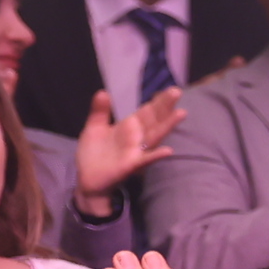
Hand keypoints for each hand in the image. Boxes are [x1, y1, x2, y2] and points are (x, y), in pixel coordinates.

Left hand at [74, 86, 185, 201]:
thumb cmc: (94, 154)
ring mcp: (136, 151)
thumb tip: (103, 92)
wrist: (87, 179)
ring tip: (181, 113)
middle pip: (154, 120)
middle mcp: (137, 137)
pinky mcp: (131, 165)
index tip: (168, 89)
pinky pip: (145, 160)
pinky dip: (156, 155)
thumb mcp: (94, 128)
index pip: (147, 112)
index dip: (157, 101)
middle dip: (165, 107)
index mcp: (130, 127)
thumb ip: (100, 111)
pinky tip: (168, 151)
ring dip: (167, 126)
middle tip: (176, 91)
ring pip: (155, 136)